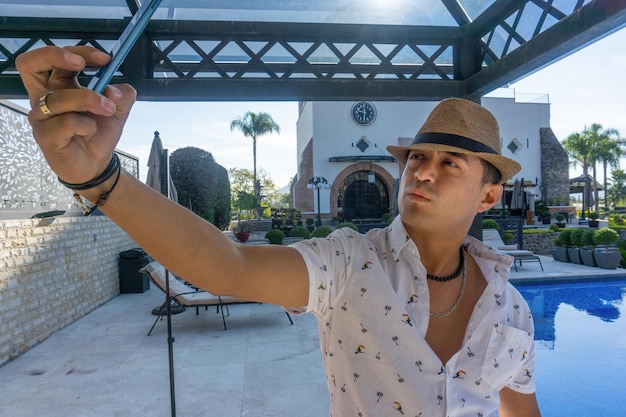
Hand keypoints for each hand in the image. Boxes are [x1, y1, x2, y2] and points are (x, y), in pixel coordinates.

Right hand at [15, 45, 136, 185]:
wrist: (96, 164)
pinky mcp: (44, 136)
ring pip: (59, 98)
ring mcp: (41, 117)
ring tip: (107, 110)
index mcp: (58, 85)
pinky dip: (86, 125)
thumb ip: (122, 96)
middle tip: (82, 64)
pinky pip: (66, 123)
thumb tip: (115, 90)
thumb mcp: (117, 110)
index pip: (54, 57)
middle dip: (55, 56)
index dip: (79, 51)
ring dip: (89, 100)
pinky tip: (90, 132)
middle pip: (29, 64)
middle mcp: (43, 97)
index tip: (106, 59)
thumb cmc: (98, 133)